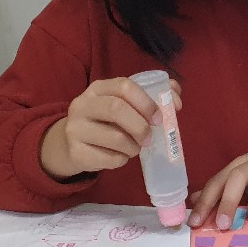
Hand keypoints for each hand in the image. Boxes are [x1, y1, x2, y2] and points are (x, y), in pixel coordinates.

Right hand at [40, 77, 182, 180]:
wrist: (71, 143)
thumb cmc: (105, 121)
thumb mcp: (123, 105)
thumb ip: (151, 96)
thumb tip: (176, 98)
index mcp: (98, 88)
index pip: (124, 86)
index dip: (146, 102)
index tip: (159, 118)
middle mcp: (82, 105)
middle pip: (116, 109)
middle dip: (140, 125)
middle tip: (150, 137)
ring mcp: (75, 128)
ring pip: (114, 137)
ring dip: (133, 146)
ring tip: (135, 148)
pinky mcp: (75, 152)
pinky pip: (108, 158)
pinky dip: (121, 160)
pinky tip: (120, 156)